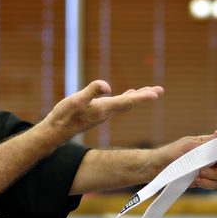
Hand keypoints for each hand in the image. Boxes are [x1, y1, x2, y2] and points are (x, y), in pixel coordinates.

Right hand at [44, 80, 162, 140]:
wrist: (56, 132)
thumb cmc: (64, 116)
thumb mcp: (75, 101)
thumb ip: (91, 92)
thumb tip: (107, 85)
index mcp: (104, 108)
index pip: (127, 101)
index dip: (142, 97)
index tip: (156, 94)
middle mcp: (107, 112)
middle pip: (130, 102)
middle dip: (145, 95)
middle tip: (160, 89)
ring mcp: (103, 113)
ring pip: (126, 103)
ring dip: (138, 96)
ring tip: (151, 90)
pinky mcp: (98, 112)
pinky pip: (117, 104)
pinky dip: (126, 97)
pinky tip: (129, 93)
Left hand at [152, 131, 216, 189]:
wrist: (156, 168)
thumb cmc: (171, 152)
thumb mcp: (189, 145)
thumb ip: (207, 143)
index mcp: (209, 144)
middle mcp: (211, 157)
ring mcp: (207, 170)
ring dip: (212, 176)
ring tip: (199, 173)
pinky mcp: (202, 181)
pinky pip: (212, 184)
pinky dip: (206, 183)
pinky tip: (196, 179)